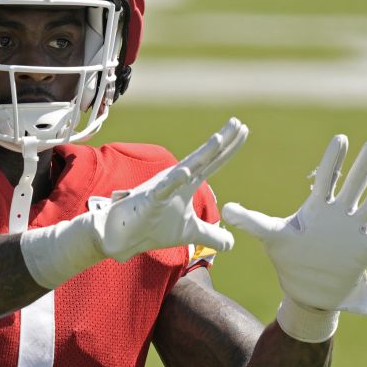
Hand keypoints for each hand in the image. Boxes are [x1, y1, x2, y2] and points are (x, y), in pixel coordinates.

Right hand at [93, 118, 246, 261]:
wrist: (123, 234)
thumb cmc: (153, 227)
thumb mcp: (190, 233)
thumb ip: (211, 235)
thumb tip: (231, 243)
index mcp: (187, 183)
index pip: (213, 162)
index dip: (229, 148)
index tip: (244, 129)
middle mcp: (177, 178)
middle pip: (205, 158)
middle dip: (222, 140)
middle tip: (239, 122)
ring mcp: (163, 187)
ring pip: (186, 167)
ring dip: (202, 154)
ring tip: (219, 139)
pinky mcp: (150, 200)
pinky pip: (163, 189)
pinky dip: (175, 181)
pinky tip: (186, 174)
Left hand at [222, 135, 366, 317]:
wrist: (306, 292)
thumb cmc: (289, 260)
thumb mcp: (271, 237)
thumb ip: (252, 221)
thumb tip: (226, 210)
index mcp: (317, 208)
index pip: (326, 178)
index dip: (333, 159)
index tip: (340, 139)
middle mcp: (338, 214)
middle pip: (353, 184)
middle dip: (363, 165)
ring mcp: (353, 230)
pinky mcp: (364, 249)